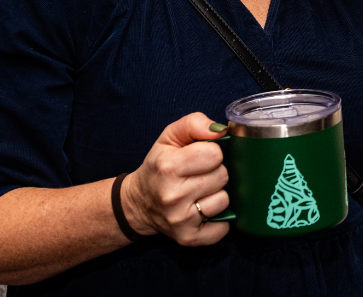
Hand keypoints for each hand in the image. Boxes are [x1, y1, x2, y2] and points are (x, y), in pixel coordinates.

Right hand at [118, 113, 230, 245]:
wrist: (138, 202)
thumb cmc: (159, 166)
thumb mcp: (170, 137)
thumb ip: (195, 123)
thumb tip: (221, 130)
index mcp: (169, 167)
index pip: (214, 153)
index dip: (211, 153)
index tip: (200, 157)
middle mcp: (173, 195)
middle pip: (222, 176)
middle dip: (214, 172)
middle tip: (198, 175)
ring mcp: (180, 219)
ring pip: (224, 200)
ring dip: (216, 195)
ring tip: (199, 193)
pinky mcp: (187, 238)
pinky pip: (222, 229)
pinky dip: (219, 221)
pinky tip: (204, 211)